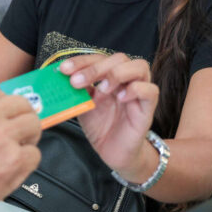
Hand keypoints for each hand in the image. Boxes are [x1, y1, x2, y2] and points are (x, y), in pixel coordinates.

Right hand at [0, 89, 41, 211]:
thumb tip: (3, 114)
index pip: (1, 94)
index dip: (6, 109)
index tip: (6, 118)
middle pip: (22, 104)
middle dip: (23, 117)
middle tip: (21, 130)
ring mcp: (4, 135)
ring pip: (34, 124)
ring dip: (29, 137)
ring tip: (19, 148)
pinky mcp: (16, 157)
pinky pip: (35, 153)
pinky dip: (27, 162)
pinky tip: (14, 166)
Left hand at [60, 54, 158, 176]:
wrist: (113, 153)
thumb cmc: (101, 126)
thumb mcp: (84, 105)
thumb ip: (77, 90)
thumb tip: (60, 77)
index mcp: (110, 76)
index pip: (99, 58)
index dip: (82, 61)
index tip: (64, 69)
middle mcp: (126, 80)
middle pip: (119, 59)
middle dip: (95, 68)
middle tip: (76, 81)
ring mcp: (139, 92)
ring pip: (140, 67)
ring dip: (117, 74)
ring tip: (102, 89)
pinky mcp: (148, 108)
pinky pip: (150, 90)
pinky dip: (136, 90)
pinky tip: (121, 98)